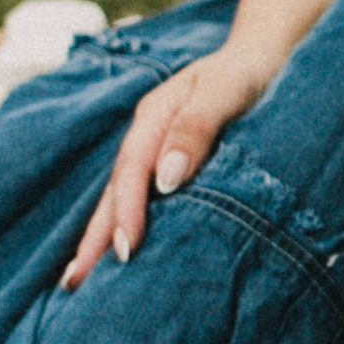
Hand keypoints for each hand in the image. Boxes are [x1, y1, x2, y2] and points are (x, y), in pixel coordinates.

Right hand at [61, 47, 272, 286]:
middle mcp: (149, 137)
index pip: (132, 170)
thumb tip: (167, 178)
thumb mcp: (224, 91)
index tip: (126, 249)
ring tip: (81, 282)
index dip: (127, 211)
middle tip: (76, 284)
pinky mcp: (174, 167)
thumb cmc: (249, 74)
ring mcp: (157, 152)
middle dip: (95, 237)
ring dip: (102, 238)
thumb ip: (196, 128)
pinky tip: (121, 256)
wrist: (266, 59)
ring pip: (124, 199)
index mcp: (155, 116)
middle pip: (115, 192)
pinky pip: (145, 201)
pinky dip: (129, 227)